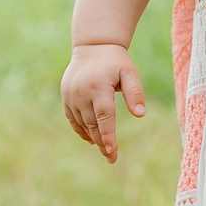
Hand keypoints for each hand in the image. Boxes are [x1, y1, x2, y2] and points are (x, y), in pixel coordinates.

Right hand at [61, 42, 146, 162]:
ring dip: (92, 137)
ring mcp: (71, 95)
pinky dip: (81, 130)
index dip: (108, 135)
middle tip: (112, 158)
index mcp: (98, 86)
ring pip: (82, 123)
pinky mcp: (66, 97)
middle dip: (102, 142)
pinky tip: (91, 139)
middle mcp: (81, 92)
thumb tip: (140, 114)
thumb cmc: (115, 61)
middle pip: (92, 124)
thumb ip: (135, 92)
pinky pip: (72, 119)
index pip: (104, 116)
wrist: (93, 46)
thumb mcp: (130, 72)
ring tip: (105, 150)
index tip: (112, 151)